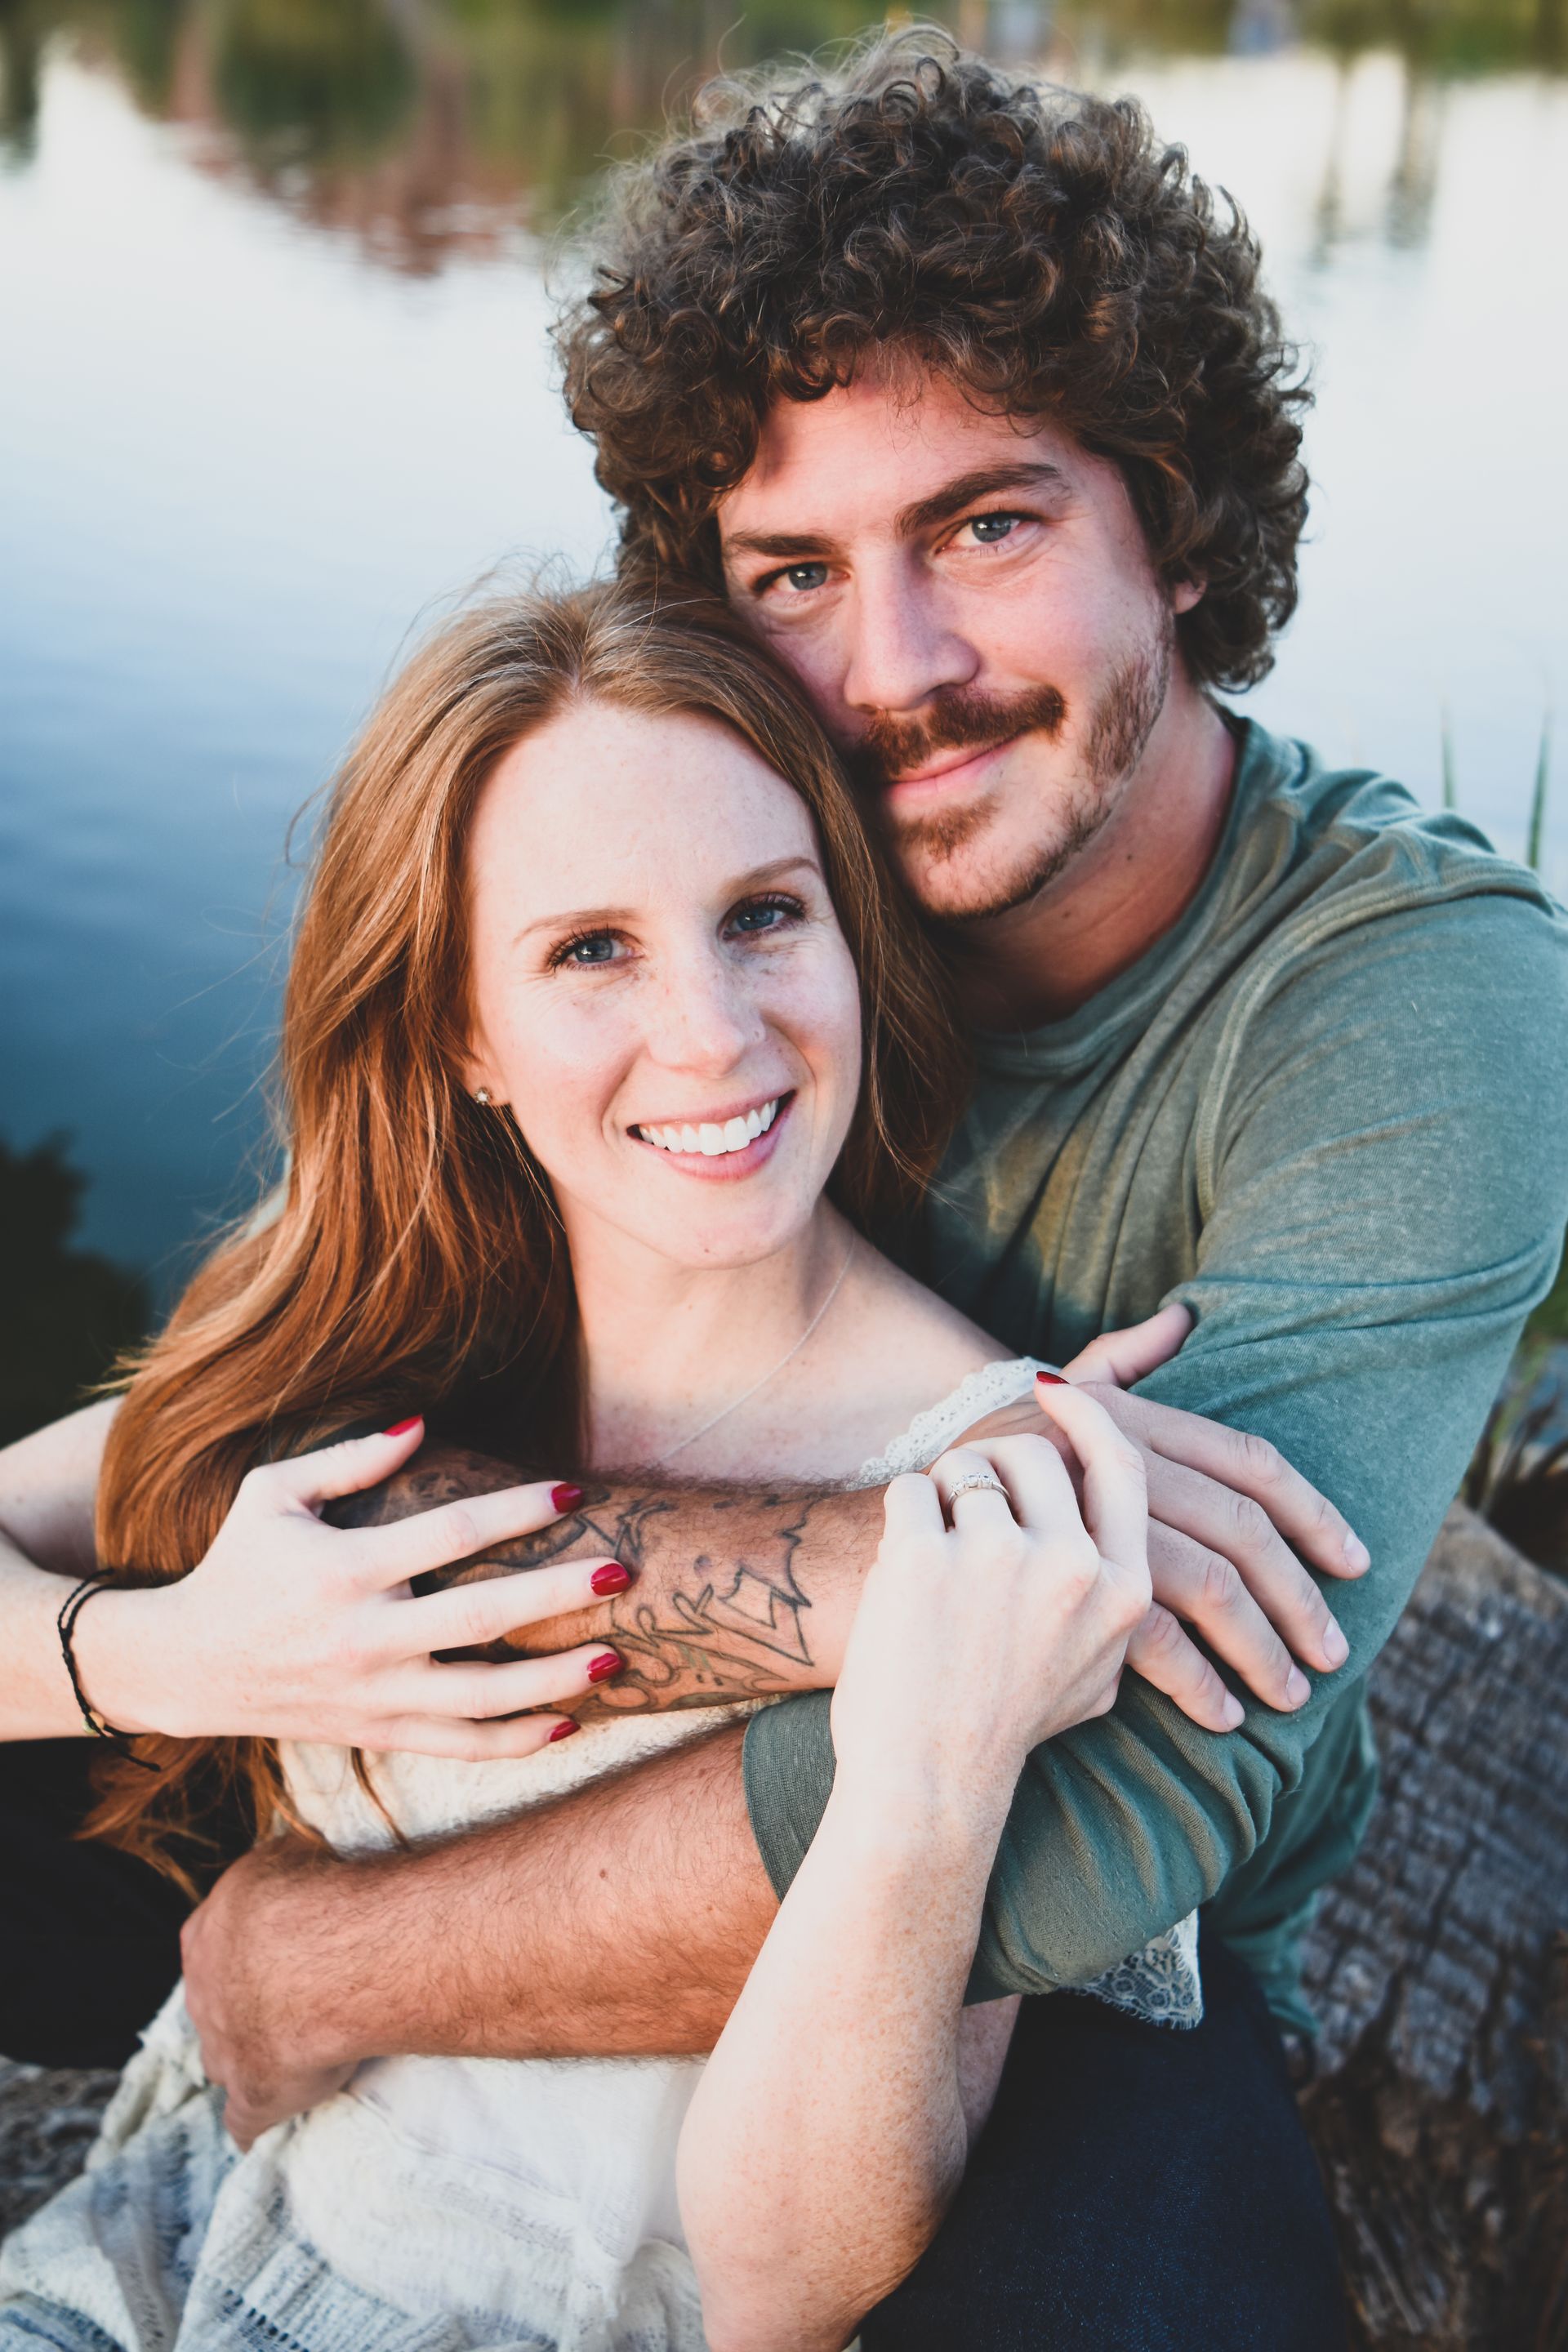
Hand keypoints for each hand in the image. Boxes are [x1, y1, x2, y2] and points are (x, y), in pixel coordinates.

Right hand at [77, 1420, 628, 1755]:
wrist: (185, 1666)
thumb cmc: (238, 1564)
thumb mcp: (271, 1493)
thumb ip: (348, 1459)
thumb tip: (422, 1423)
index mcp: (344, 1569)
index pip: (450, 1534)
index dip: (517, 1510)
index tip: (574, 1490)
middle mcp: (364, 1637)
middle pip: (480, 1618)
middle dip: (558, 1596)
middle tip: (625, 1572)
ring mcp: (373, 1695)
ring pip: (481, 1699)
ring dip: (554, 1681)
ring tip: (617, 1660)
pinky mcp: (376, 1734)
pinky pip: (459, 1746)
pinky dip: (517, 1742)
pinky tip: (569, 1723)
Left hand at [182, 1835, 357, 2148]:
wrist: (328, 1956)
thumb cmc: (312, 1895)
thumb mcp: (285, 1856)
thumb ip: (276, 1872)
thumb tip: (290, 1866)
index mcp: (203, 1936)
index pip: (207, 1944)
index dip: (243, 1949)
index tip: (278, 1947)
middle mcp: (202, 1994)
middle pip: (214, 2004)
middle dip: (244, 2002)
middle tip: (294, 1995)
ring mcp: (222, 2049)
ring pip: (222, 2059)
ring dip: (247, 2055)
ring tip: (292, 2048)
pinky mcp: (253, 2095)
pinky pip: (243, 2119)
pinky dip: (250, 2124)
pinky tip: (256, 2131)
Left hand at [830, 1392, 1148, 1812]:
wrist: (928, 1782)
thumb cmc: (1004, 1725)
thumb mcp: (1094, 1670)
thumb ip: (1117, 1599)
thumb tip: (1122, 1526)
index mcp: (1121, 1591)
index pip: (1121, 1468)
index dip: (1092, 1419)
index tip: (1060, 1392)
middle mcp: (1070, 1567)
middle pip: (1036, 1455)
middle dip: (995, 1463)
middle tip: (966, 1507)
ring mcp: (998, 1560)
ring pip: (968, 1464)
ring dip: (944, 1493)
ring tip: (933, 1554)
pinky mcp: (926, 1559)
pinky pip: (910, 1489)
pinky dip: (898, 1518)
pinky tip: (898, 1572)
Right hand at [957, 1307, 1368, 1733]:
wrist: (888, 1514)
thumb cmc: (969, 1455)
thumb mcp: (1048, 1392)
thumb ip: (1124, 1362)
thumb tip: (1185, 1319)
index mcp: (1135, 1421)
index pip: (1249, 1462)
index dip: (1312, 1512)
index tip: (1354, 1560)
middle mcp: (1124, 1469)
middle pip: (1242, 1529)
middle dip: (1298, 1596)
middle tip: (1332, 1651)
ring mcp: (1097, 1529)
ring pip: (1211, 1584)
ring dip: (1261, 1645)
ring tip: (1288, 1695)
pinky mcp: (1069, 1588)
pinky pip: (1156, 1636)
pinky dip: (1197, 1680)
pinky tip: (1221, 1713)